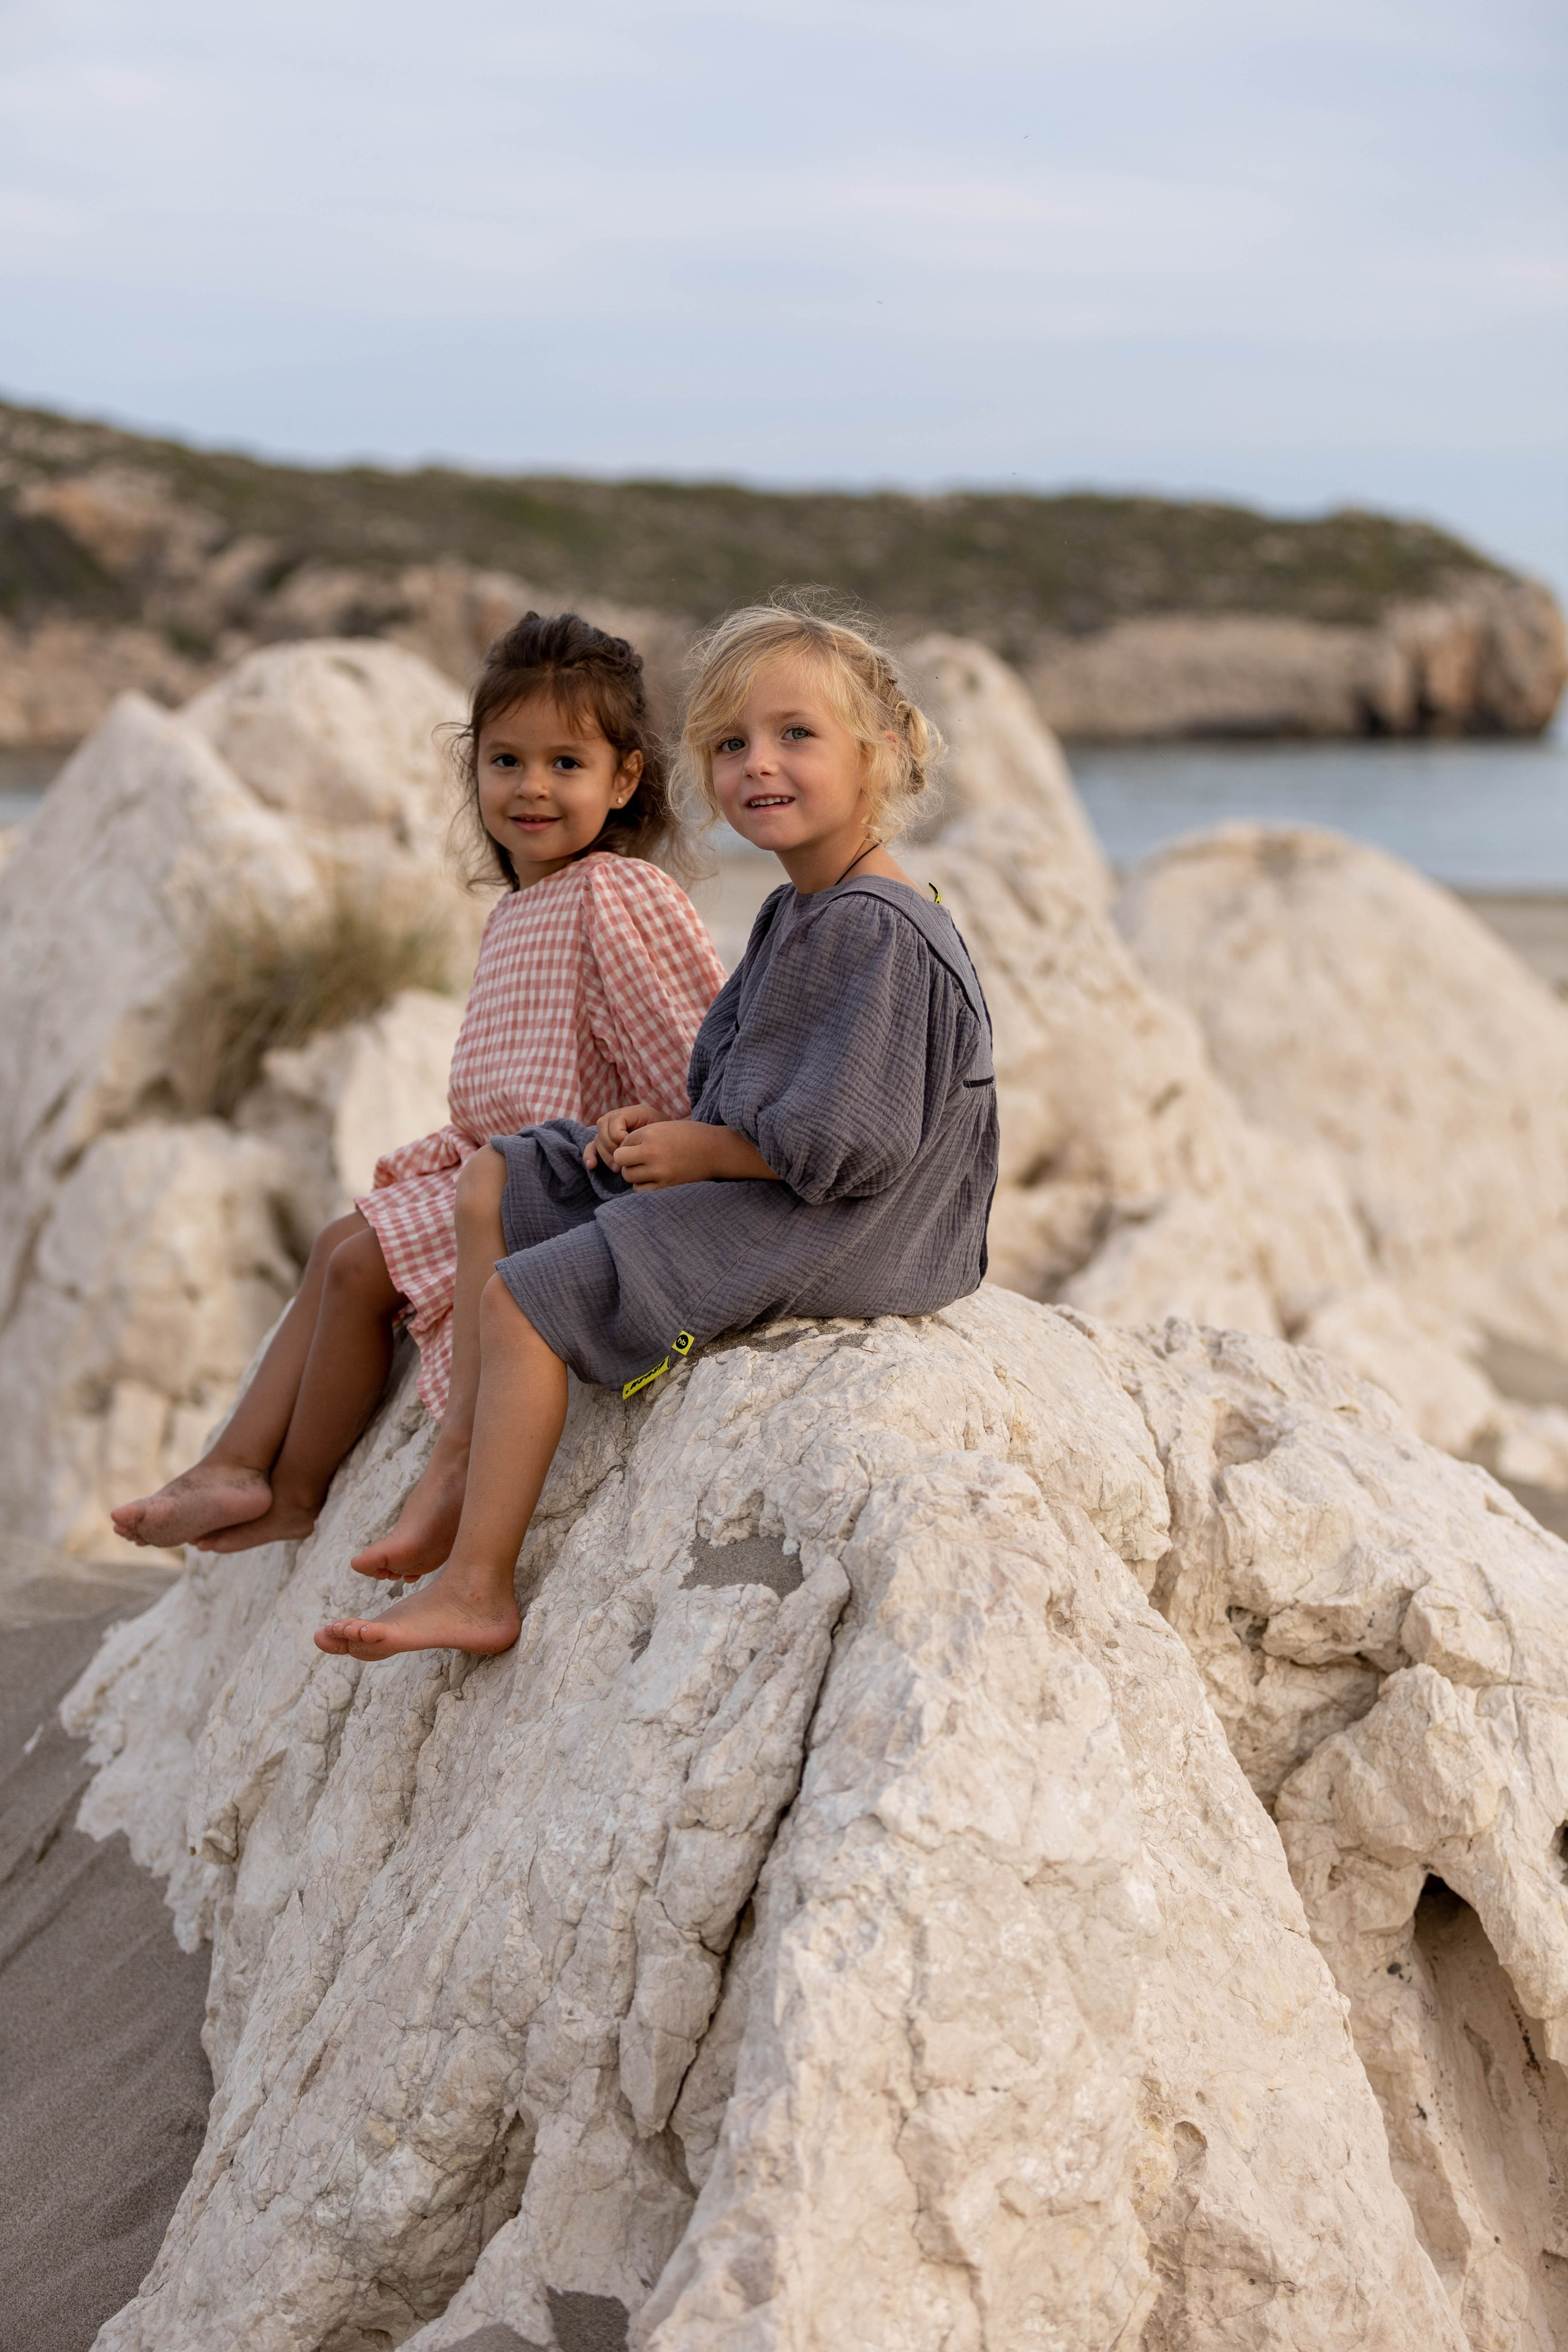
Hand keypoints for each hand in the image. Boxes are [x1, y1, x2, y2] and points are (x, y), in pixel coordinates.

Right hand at [584, 1102, 660, 1169]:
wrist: (669, 1143)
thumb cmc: (665, 1137)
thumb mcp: (660, 1130)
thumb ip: (644, 1133)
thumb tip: (623, 1147)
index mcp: (631, 1112)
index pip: (615, 1120)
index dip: (620, 1135)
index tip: (634, 1146)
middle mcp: (616, 1117)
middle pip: (602, 1130)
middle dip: (612, 1148)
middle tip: (625, 1161)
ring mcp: (609, 1130)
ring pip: (597, 1141)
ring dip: (606, 1156)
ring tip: (618, 1168)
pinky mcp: (605, 1142)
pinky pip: (592, 1147)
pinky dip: (590, 1155)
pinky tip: (592, 1165)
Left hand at [610, 1120, 778, 1190]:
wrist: (715, 1150)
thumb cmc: (690, 1135)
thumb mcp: (664, 1127)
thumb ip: (642, 1137)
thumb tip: (620, 1154)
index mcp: (651, 1133)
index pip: (623, 1142)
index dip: (629, 1144)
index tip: (642, 1145)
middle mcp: (651, 1151)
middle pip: (620, 1159)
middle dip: (625, 1159)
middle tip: (637, 1158)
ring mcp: (658, 1170)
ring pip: (628, 1176)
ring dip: (633, 1173)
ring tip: (645, 1168)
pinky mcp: (665, 1185)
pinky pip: (639, 1189)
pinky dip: (641, 1185)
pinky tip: (651, 1178)